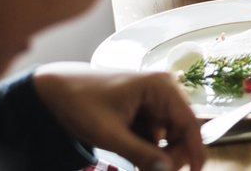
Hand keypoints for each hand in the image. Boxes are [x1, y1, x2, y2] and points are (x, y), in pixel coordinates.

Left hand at [33, 64, 204, 170]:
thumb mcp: (109, 134)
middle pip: (182, 130)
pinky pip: (156, 133)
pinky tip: (138, 160)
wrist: (55, 90)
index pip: (189, 122)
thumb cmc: (81, 104)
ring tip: (142, 168)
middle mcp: (164, 90)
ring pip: (169, 134)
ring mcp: (155, 99)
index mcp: (161, 87)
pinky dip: (149, 149)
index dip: (195, 150)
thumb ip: (140, 153)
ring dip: (160, 154)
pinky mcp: (146, 109)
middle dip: (172, 155)